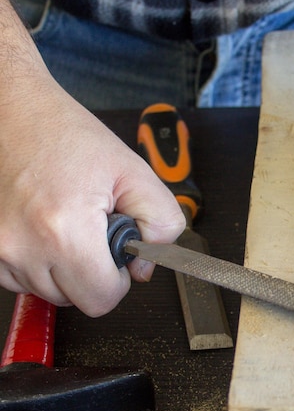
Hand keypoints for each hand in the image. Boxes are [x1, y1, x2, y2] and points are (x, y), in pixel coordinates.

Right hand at [0, 74, 184, 315]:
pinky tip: (42, 229)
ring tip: (64, 224)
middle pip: (74, 301)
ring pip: (45, 292)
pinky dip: (36, 262)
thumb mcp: (135, 173)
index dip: (119, 280)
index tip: (117, 256)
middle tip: (92, 233)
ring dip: (63, 269)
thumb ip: (161, 224)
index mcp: (64, 230)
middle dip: (93, 275)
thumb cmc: (66, 135)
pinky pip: (17, 278)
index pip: (102, 299)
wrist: (9, 109)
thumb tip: (145, 265)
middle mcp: (21, 245)